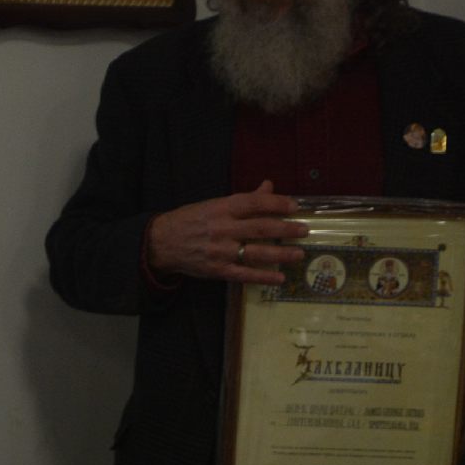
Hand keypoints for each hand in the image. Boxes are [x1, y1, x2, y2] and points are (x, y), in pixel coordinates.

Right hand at [144, 181, 308, 284]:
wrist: (160, 242)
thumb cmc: (190, 220)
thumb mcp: (213, 205)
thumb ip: (244, 199)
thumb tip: (269, 186)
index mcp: (221, 208)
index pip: (254, 203)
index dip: (276, 203)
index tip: (295, 206)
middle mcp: (222, 228)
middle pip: (260, 227)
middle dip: (286, 229)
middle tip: (304, 230)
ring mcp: (220, 251)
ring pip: (256, 252)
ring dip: (280, 254)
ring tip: (298, 254)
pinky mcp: (216, 269)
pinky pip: (243, 274)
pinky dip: (262, 276)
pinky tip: (279, 278)